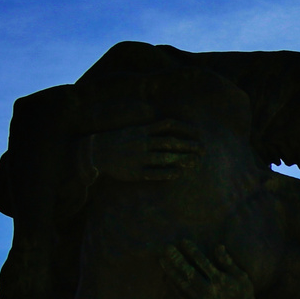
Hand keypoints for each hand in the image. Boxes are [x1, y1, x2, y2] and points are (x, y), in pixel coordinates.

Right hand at [86, 120, 202, 181]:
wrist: (96, 152)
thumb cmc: (118, 141)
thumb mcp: (133, 130)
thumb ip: (150, 130)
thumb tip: (171, 130)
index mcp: (142, 130)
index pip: (168, 125)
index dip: (185, 128)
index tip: (198, 133)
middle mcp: (142, 142)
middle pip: (171, 142)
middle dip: (189, 145)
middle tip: (203, 149)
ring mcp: (139, 157)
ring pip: (165, 157)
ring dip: (182, 159)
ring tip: (195, 161)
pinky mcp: (136, 171)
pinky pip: (155, 172)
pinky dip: (168, 172)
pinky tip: (179, 173)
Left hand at [164, 241, 258, 298]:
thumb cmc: (243, 296)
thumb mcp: (242, 277)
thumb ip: (228, 262)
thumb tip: (218, 246)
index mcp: (221, 281)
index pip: (203, 262)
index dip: (192, 251)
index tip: (183, 241)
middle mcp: (209, 290)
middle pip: (189, 272)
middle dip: (177, 259)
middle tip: (167, 248)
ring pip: (182, 284)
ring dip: (171, 272)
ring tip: (162, 260)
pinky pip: (181, 297)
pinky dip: (173, 287)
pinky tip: (166, 278)